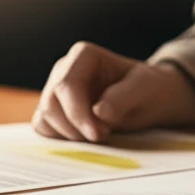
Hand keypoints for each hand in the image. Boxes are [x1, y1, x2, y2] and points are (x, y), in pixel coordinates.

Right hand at [32, 41, 194, 141]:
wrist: (150, 99)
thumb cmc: (148, 88)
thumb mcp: (145, 88)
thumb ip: (124, 97)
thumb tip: (99, 112)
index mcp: (84, 55)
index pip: (67, 85)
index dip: (78, 113)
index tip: (99, 133)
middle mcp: (64, 69)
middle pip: (51, 103)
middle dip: (75, 127)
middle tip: (103, 137)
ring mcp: (56, 90)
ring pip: (44, 117)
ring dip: (69, 135)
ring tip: (99, 134)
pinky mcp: (54, 110)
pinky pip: (44, 127)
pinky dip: (61, 138)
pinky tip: (86, 138)